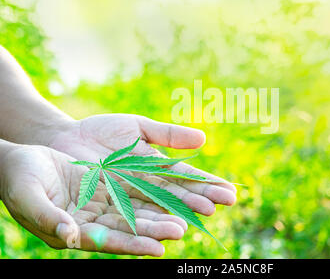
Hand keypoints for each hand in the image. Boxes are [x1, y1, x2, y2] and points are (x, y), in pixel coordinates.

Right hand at [0, 144, 187, 255]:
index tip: (158, 249)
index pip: (110, 241)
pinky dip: (153, 191)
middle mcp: (95, 220)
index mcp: (75, 230)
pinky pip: (135, 188)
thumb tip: (70, 237)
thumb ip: (48, 217)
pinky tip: (173, 194)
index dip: (134, 245)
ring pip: (138, 208)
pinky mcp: (109, 183)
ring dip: (161, 212)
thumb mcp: (27, 197)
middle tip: (182, 230)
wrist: (23, 159)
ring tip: (185, 217)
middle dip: (157, 229)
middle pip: (131, 227)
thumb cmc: (18, 179)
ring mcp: (104, 201)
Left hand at [48, 114, 236, 215]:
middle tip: (217, 208)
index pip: (185, 179)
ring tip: (187, 225)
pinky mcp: (102, 210)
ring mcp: (123, 199)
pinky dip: (140, 232)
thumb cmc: (100, 132)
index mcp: (154, 168)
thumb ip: (167, 134)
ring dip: (168, 220)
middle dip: (194, 203)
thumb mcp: (137, 127)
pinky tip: (157, 240)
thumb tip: (203, 139)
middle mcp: (143, 188)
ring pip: (151, 212)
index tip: (229, 192)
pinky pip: (122, 221)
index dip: (205, 186)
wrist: (62, 139)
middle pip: (173, 197)